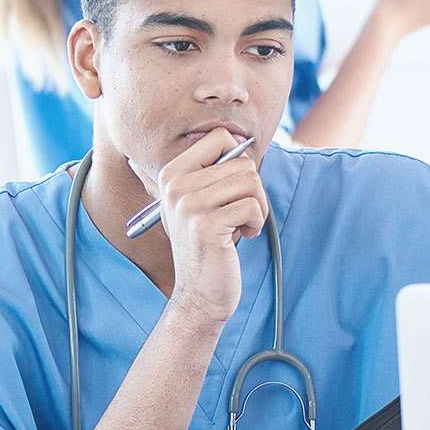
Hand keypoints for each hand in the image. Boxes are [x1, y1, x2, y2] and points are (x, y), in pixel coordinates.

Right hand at [130, 128, 269, 326]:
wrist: (200, 292)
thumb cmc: (206, 244)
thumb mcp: (191, 205)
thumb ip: (192, 175)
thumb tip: (179, 147)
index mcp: (171, 174)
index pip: (220, 138)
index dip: (239, 161)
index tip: (233, 187)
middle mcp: (175, 187)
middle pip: (243, 163)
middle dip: (254, 190)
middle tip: (241, 214)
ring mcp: (188, 206)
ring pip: (251, 182)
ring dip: (258, 206)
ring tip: (241, 224)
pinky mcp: (206, 225)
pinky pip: (253, 205)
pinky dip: (257, 222)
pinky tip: (243, 235)